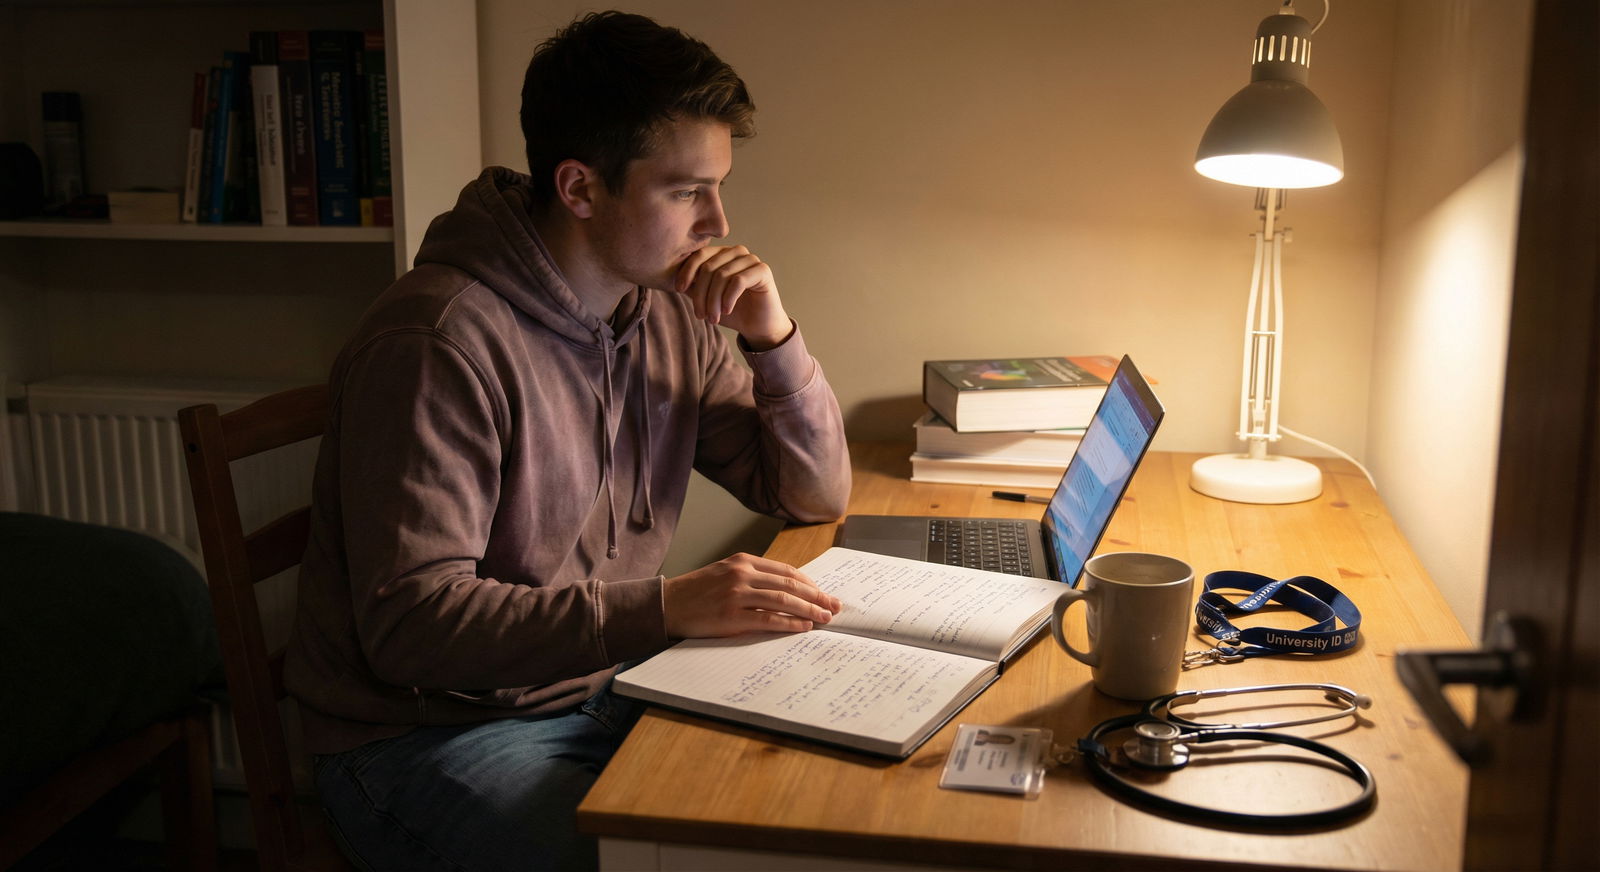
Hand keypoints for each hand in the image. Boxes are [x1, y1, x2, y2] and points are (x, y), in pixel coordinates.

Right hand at [662, 552, 841, 638]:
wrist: (667, 605)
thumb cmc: (697, 592)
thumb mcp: (725, 574)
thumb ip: (753, 578)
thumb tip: (787, 592)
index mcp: (743, 561)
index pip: (787, 571)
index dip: (810, 584)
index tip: (824, 594)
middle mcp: (743, 574)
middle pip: (791, 585)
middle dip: (817, 596)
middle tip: (835, 606)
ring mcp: (737, 594)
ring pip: (784, 600)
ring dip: (810, 610)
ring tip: (825, 618)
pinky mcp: (731, 616)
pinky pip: (769, 619)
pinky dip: (790, 623)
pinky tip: (803, 627)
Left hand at [674, 245, 792, 348]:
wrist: (758, 326)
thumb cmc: (732, 311)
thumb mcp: (706, 298)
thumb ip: (692, 286)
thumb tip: (670, 277)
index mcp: (722, 254)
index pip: (700, 255)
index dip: (687, 271)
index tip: (679, 290)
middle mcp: (737, 252)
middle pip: (709, 267)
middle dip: (701, 294)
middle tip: (700, 315)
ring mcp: (751, 259)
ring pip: (722, 275)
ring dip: (714, 300)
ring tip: (712, 319)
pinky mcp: (763, 270)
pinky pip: (738, 281)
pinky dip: (728, 298)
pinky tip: (726, 310)